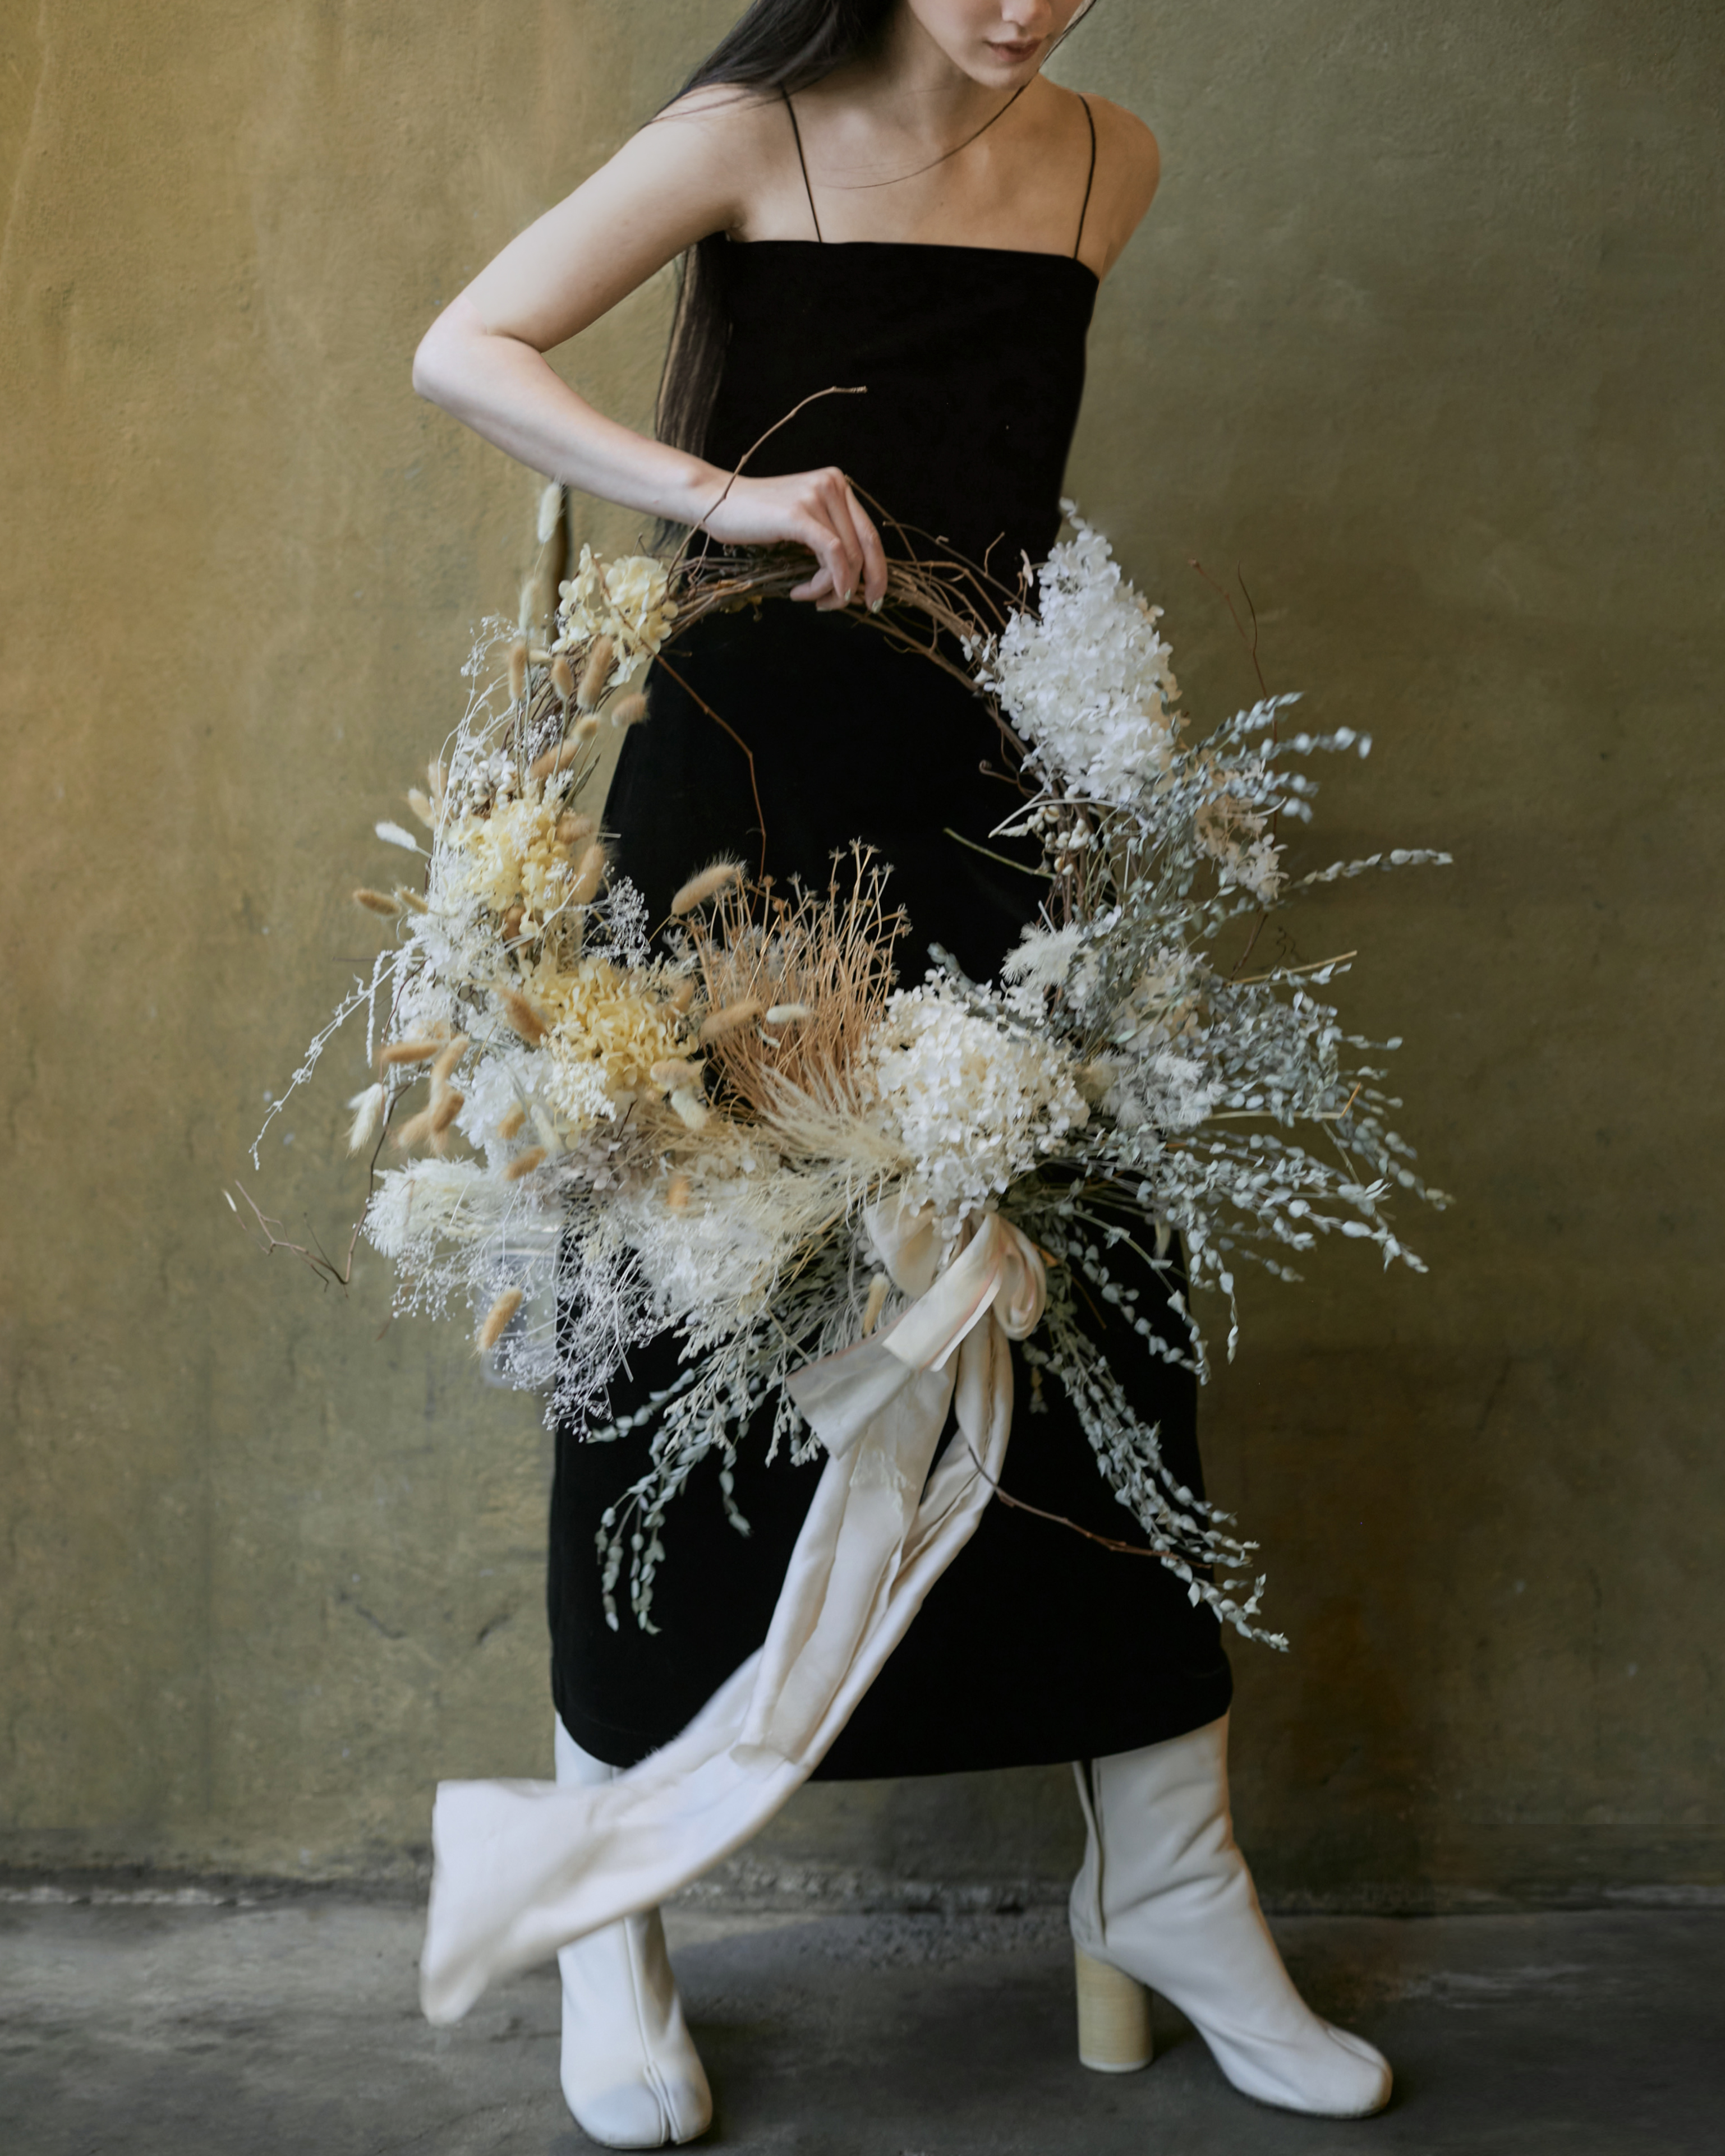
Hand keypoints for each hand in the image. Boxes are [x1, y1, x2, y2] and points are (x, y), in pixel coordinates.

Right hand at [690, 466, 888, 611]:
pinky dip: (826, 581)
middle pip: (866, 546)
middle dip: (863, 584)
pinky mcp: (800, 513)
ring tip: (810, 597)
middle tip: (848, 606)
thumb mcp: (799, 523)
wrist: (713, 500)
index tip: (871, 598)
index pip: (870, 534)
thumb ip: (827, 538)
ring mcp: (817, 495)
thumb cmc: (752, 518)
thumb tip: (854, 580)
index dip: (878, 570)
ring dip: (832, 588)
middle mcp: (833, 484)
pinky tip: (805, 592)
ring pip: (847, 556)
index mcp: (836, 484)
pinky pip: (832, 555)